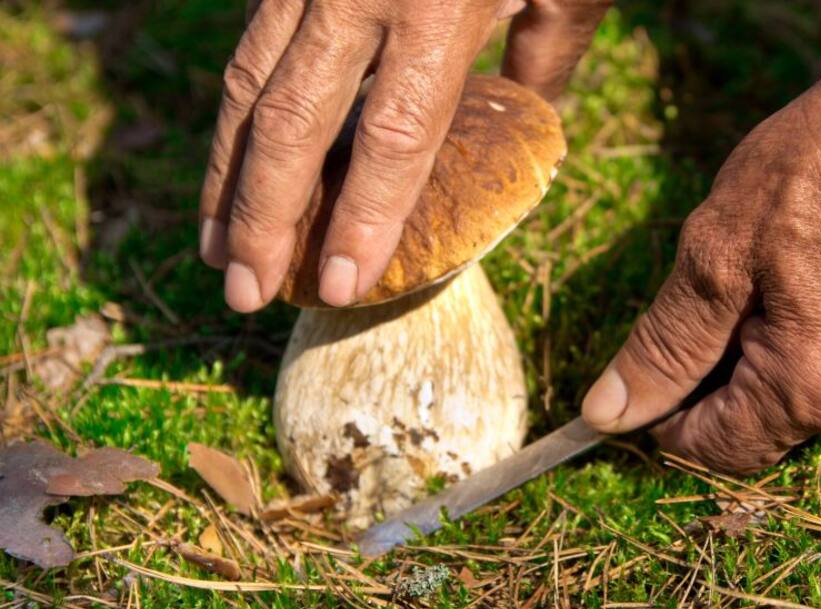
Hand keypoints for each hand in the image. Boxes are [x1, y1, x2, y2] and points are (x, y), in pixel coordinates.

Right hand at [199, 0, 609, 311]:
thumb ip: (544, 56)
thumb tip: (526, 122)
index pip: (397, 132)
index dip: (363, 214)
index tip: (341, 284)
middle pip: (291, 118)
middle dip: (261, 212)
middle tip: (244, 293)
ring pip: (248, 80)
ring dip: (225, 170)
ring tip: (216, 247)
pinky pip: (252, 44)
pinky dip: (238, 114)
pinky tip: (231, 166)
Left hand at [581, 0, 820, 473]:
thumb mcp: (717, 255)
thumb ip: (665, 347)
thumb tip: (609, 415)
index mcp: (810, 392)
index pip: (711, 451)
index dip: (662, 415)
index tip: (648, 355)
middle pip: (756, 425)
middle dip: (713, 375)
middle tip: (708, 287)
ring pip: (798, 392)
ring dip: (759, 349)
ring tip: (760, 266)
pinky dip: (804, 332)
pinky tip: (803, 265)